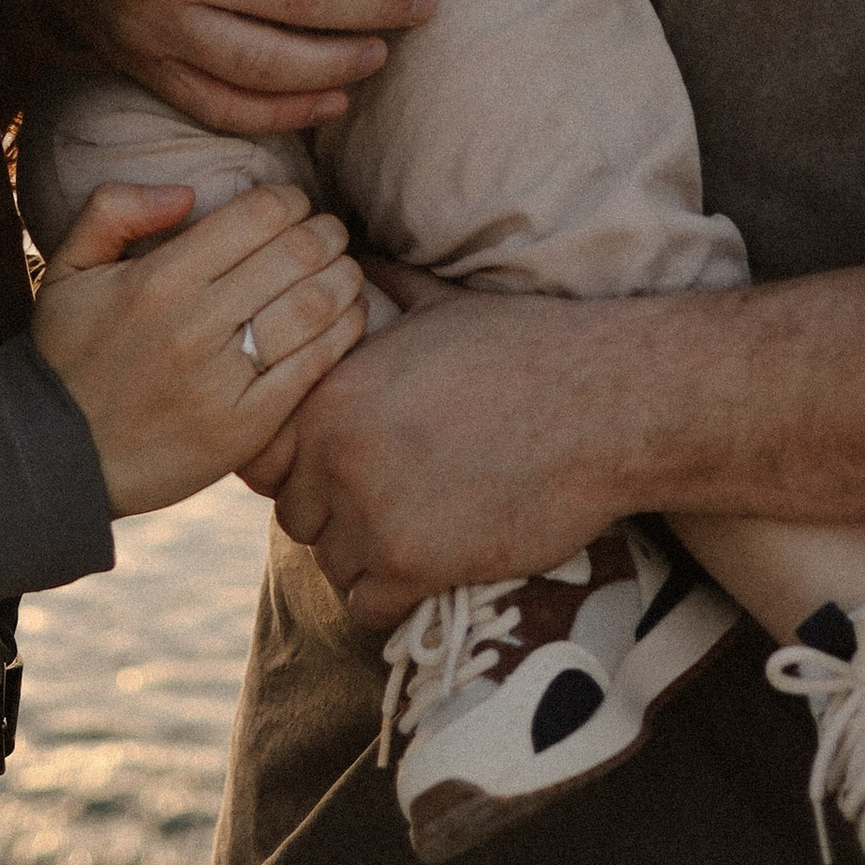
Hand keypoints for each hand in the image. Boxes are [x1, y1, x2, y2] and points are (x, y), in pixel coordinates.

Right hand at [32, 181, 367, 517]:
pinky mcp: (246, 426)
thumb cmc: (67, 356)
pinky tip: (351, 316)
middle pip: (296, 254)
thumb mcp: (67, 268)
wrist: (57, 457)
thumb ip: (113, 209)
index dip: (290, 200)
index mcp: (160, 278)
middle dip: (326, 232)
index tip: (295, 205)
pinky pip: (312, 367)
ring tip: (347, 270)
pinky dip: (344, 333)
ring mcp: (224, 379)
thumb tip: (186, 192)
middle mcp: (196, 324)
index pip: (257, 215)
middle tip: (331, 233)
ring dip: (345, 277)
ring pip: (314, 306)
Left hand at [250, 281, 649, 626]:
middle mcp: (337, 456)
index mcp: (331, 394)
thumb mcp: (438, 305)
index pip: (263, 457)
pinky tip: (425, 572)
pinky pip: (368, 607)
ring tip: (411, 535)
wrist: (601, 404)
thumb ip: (383, 287)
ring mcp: (373, 516)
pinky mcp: (416, 567)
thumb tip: (357, 257)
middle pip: (296, 516)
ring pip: (331, 564)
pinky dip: (390, 599)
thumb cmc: (525, 346)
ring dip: (363, 558)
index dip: (298, 466)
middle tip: (384, 504)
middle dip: (332, 515)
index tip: (338, 468)